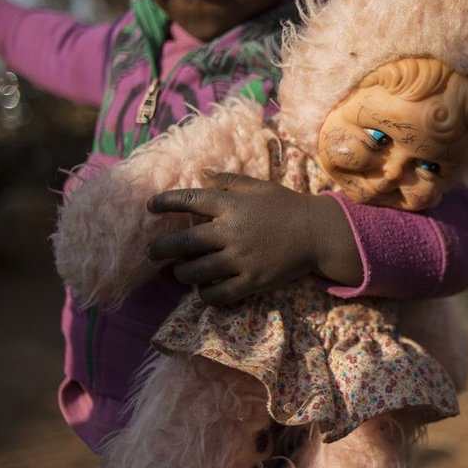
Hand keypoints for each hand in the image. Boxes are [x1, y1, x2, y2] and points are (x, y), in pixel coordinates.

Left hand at [146, 173, 362, 305]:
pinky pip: (218, 294)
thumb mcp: (259, 186)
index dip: (165, 202)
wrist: (317, 233)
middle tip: (151, 252)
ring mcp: (240, 259)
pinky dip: (205, 294)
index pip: (189, 200)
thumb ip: (229, 181)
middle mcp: (230, 232)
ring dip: (181, 273)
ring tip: (180, 272)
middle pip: (182, 243)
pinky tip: (204, 289)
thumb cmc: (286, 206)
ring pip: (195, 272)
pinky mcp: (251, 281)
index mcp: (231, 205)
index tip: (150, 206)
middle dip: (160, 248)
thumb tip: (201, 172)